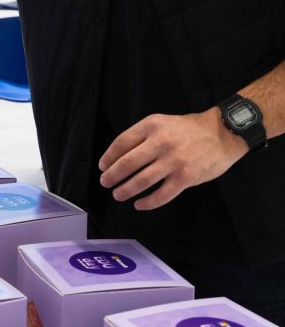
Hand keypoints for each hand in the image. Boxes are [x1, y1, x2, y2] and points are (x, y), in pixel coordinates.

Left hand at [97, 108, 247, 209]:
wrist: (223, 133)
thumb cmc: (191, 129)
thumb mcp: (163, 122)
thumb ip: (145, 136)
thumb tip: (121, 156)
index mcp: (152, 125)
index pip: (122, 142)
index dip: (109, 156)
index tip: (103, 166)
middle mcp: (160, 142)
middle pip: (127, 163)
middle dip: (112, 175)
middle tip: (105, 182)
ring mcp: (173, 161)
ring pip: (141, 180)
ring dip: (126, 190)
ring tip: (118, 195)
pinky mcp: (186, 177)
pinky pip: (161, 194)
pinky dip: (148, 202)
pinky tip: (139, 204)